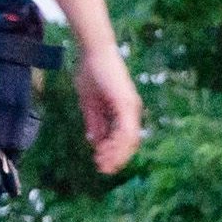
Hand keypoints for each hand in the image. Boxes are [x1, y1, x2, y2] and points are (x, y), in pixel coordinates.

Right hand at [76, 40, 144, 174]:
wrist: (93, 52)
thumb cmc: (91, 72)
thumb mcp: (90, 102)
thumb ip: (94, 121)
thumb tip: (95, 140)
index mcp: (124, 110)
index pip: (123, 137)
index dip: (113, 152)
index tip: (99, 162)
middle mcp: (131, 110)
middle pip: (129, 142)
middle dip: (115, 158)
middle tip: (102, 169)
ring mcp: (130, 107)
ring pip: (129, 140)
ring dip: (115, 154)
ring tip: (101, 164)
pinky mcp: (126, 104)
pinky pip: (125, 130)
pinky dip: (115, 143)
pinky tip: (103, 151)